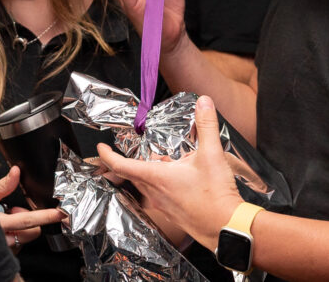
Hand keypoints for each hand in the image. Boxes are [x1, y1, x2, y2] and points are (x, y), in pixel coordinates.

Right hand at [0, 166, 64, 253]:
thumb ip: (3, 186)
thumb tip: (16, 171)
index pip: (29, 220)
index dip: (47, 216)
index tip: (60, 213)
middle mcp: (3, 241)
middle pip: (31, 232)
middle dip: (29, 221)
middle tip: (13, 211)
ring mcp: (3, 250)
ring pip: (24, 239)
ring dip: (19, 229)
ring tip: (4, 220)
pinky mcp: (2, 256)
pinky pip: (15, 245)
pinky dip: (12, 236)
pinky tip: (1, 230)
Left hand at [97, 95, 242, 250]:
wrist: (227, 228)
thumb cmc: (216, 196)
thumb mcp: (212, 154)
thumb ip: (206, 125)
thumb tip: (203, 102)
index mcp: (157, 177)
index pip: (122, 166)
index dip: (107, 156)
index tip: (100, 148)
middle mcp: (155, 193)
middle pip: (131, 176)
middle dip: (124, 163)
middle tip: (123, 151)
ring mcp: (163, 205)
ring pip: (145, 186)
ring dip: (145, 172)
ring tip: (157, 159)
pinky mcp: (174, 213)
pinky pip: (157, 196)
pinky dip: (159, 183)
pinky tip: (176, 177)